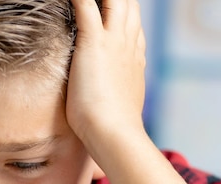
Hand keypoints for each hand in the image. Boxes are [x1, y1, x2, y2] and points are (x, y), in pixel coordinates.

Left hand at [66, 0, 145, 144]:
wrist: (114, 133)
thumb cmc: (113, 129)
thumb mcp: (120, 106)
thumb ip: (117, 94)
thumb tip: (113, 101)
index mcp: (134, 59)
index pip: (133, 27)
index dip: (125, 15)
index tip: (115, 12)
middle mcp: (128, 45)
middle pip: (129, 6)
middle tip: (105, 1)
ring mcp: (114, 41)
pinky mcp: (94, 42)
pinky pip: (86, 5)